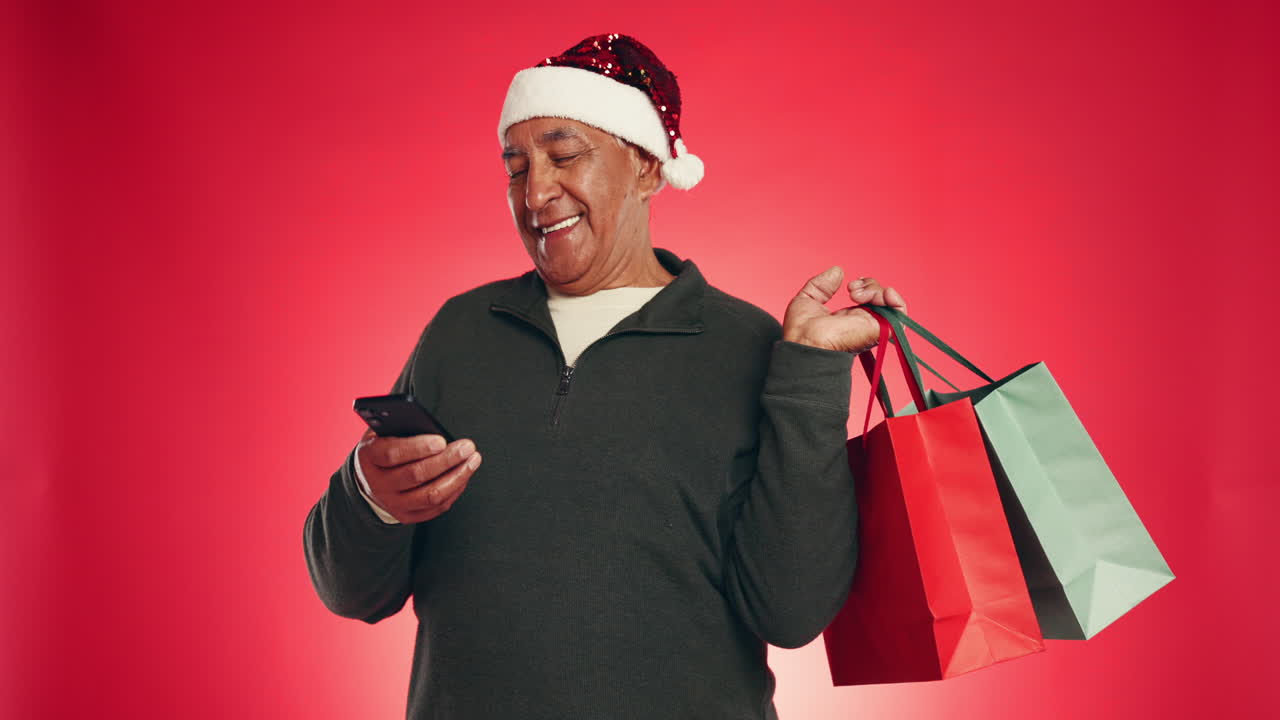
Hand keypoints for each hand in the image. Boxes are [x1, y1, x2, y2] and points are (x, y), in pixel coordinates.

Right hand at [356, 427, 481, 523]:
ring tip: (472, 460)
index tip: (442, 440)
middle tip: (467, 447)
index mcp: (369, 457)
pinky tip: (464, 475)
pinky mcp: (407, 516)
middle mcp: (378, 484)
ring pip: (430, 495)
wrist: (369, 479)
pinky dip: (455, 490)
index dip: (418, 447)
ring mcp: (392, 503)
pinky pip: (436, 507)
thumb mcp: (383, 431)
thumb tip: (431, 423)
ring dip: (457, 477)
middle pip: (416, 475)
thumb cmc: (383, 447)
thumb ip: (401, 425)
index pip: (392, 454)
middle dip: (446, 460)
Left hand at [781, 266, 907, 353]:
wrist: (805, 343)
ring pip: (889, 302)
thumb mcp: (808, 298)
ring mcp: (873, 327)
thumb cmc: (801, 330)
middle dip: (868, 285)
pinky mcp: (880, 330)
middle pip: (880, 297)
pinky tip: (885, 294)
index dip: (864, 286)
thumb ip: (822, 285)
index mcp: (849, 318)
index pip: (868, 299)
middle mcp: (864, 324)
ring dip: (876, 290)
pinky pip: (900, 314)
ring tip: (856, 294)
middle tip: (851, 289)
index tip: (849, 285)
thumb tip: (837, 271)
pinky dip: (896, 300)